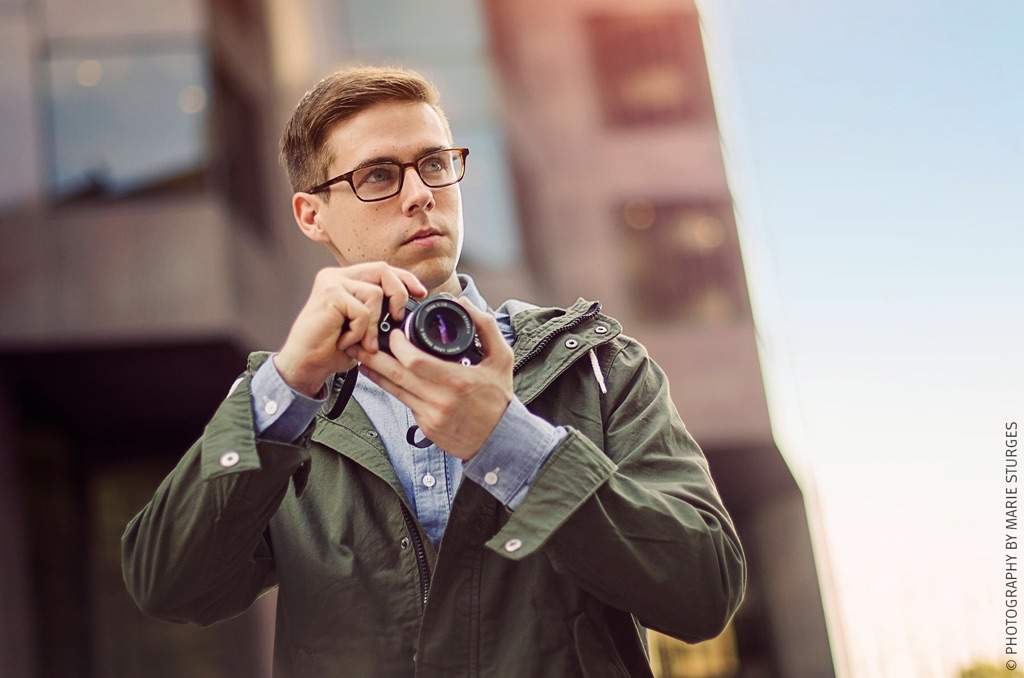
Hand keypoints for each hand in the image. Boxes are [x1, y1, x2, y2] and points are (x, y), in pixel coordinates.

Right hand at [274, 262, 427, 396]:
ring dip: (374, 325)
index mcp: (345, 280)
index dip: (405, 278)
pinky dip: (360, 332)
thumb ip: (379, 312)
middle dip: (399, 294)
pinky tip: (345, 341)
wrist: (306, 365)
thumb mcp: (364, 327)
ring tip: (360, 341)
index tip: (421, 292)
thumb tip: (407, 309)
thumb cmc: (332, 349)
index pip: (382, 269)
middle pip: (383, 270)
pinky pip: (363, 311)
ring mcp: (331, 283)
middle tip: (397, 318)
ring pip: (375, 294)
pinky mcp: (330, 295)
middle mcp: (337, 276)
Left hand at [346, 298, 513, 459]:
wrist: (500, 439)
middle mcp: (441, 400)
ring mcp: (431, 416)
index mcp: (458, 381)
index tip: (394, 333)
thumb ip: (485, 326)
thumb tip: (464, 303)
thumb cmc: (499, 397)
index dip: (398, 345)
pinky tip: (382, 376)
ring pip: (394, 390)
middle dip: (374, 357)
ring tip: (361, 358)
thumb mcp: (502, 358)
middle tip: (360, 343)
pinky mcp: (426, 428)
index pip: (415, 361)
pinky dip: (391, 388)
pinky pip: (404, 403)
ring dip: (376, 373)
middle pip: (396, 376)